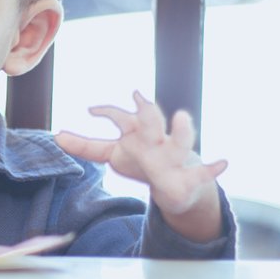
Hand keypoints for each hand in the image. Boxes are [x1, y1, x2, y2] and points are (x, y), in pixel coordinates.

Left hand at [55, 91, 227, 241]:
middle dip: (144, 111)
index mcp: (138, 133)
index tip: (91, 110)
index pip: (121, 117)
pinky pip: (205, 171)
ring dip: (180, 129)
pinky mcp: (192, 175)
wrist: (177, 181)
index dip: (107, 112)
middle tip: (137, 97)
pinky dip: (213, 167)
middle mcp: (157, 140)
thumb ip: (87, 146)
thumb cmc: (142, 160)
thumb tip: (56, 136)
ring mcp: (175, 156)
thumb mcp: (113, 154)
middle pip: (150, 122)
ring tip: (181, 116)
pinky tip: (223, 162)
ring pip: (178, 141)